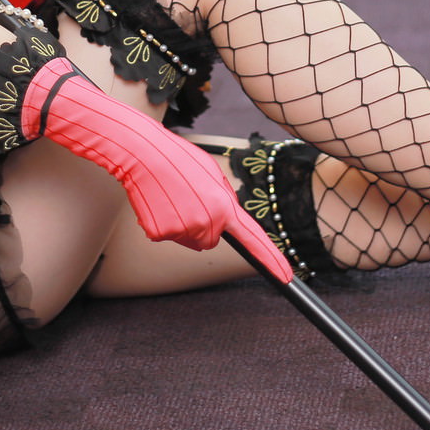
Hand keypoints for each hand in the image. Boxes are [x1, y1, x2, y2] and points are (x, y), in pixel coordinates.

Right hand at [22, 58, 291, 281]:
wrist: (142, 152)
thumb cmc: (178, 158)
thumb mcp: (211, 173)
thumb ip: (223, 199)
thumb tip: (224, 222)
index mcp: (224, 206)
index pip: (253, 238)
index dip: (272, 259)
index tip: (286, 276)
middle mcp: (207, 223)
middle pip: (209, 240)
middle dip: (201, 225)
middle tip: (187, 198)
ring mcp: (183, 230)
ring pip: (187, 239)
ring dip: (180, 223)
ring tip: (171, 196)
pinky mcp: (159, 233)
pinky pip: (165, 235)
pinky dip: (160, 222)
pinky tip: (156, 202)